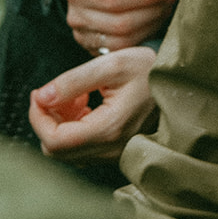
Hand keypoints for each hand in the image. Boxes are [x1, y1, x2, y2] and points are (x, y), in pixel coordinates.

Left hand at [29, 47, 158, 162]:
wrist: (179, 80)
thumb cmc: (148, 68)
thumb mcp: (111, 64)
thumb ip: (73, 81)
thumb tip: (41, 97)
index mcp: (109, 129)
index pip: (54, 140)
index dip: (38, 118)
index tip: (39, 93)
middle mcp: (111, 149)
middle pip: (57, 151)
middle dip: (48, 120)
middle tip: (56, 92)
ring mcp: (115, 154)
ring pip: (67, 152)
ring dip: (60, 124)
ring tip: (76, 96)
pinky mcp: (116, 151)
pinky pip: (82, 150)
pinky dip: (73, 129)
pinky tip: (86, 104)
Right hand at [66, 0, 176, 54]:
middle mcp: (76, 17)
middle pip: (120, 23)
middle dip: (152, 12)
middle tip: (170, 0)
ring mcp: (84, 38)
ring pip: (124, 41)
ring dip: (151, 26)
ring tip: (164, 10)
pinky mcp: (95, 52)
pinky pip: (124, 52)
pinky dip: (144, 39)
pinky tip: (154, 23)